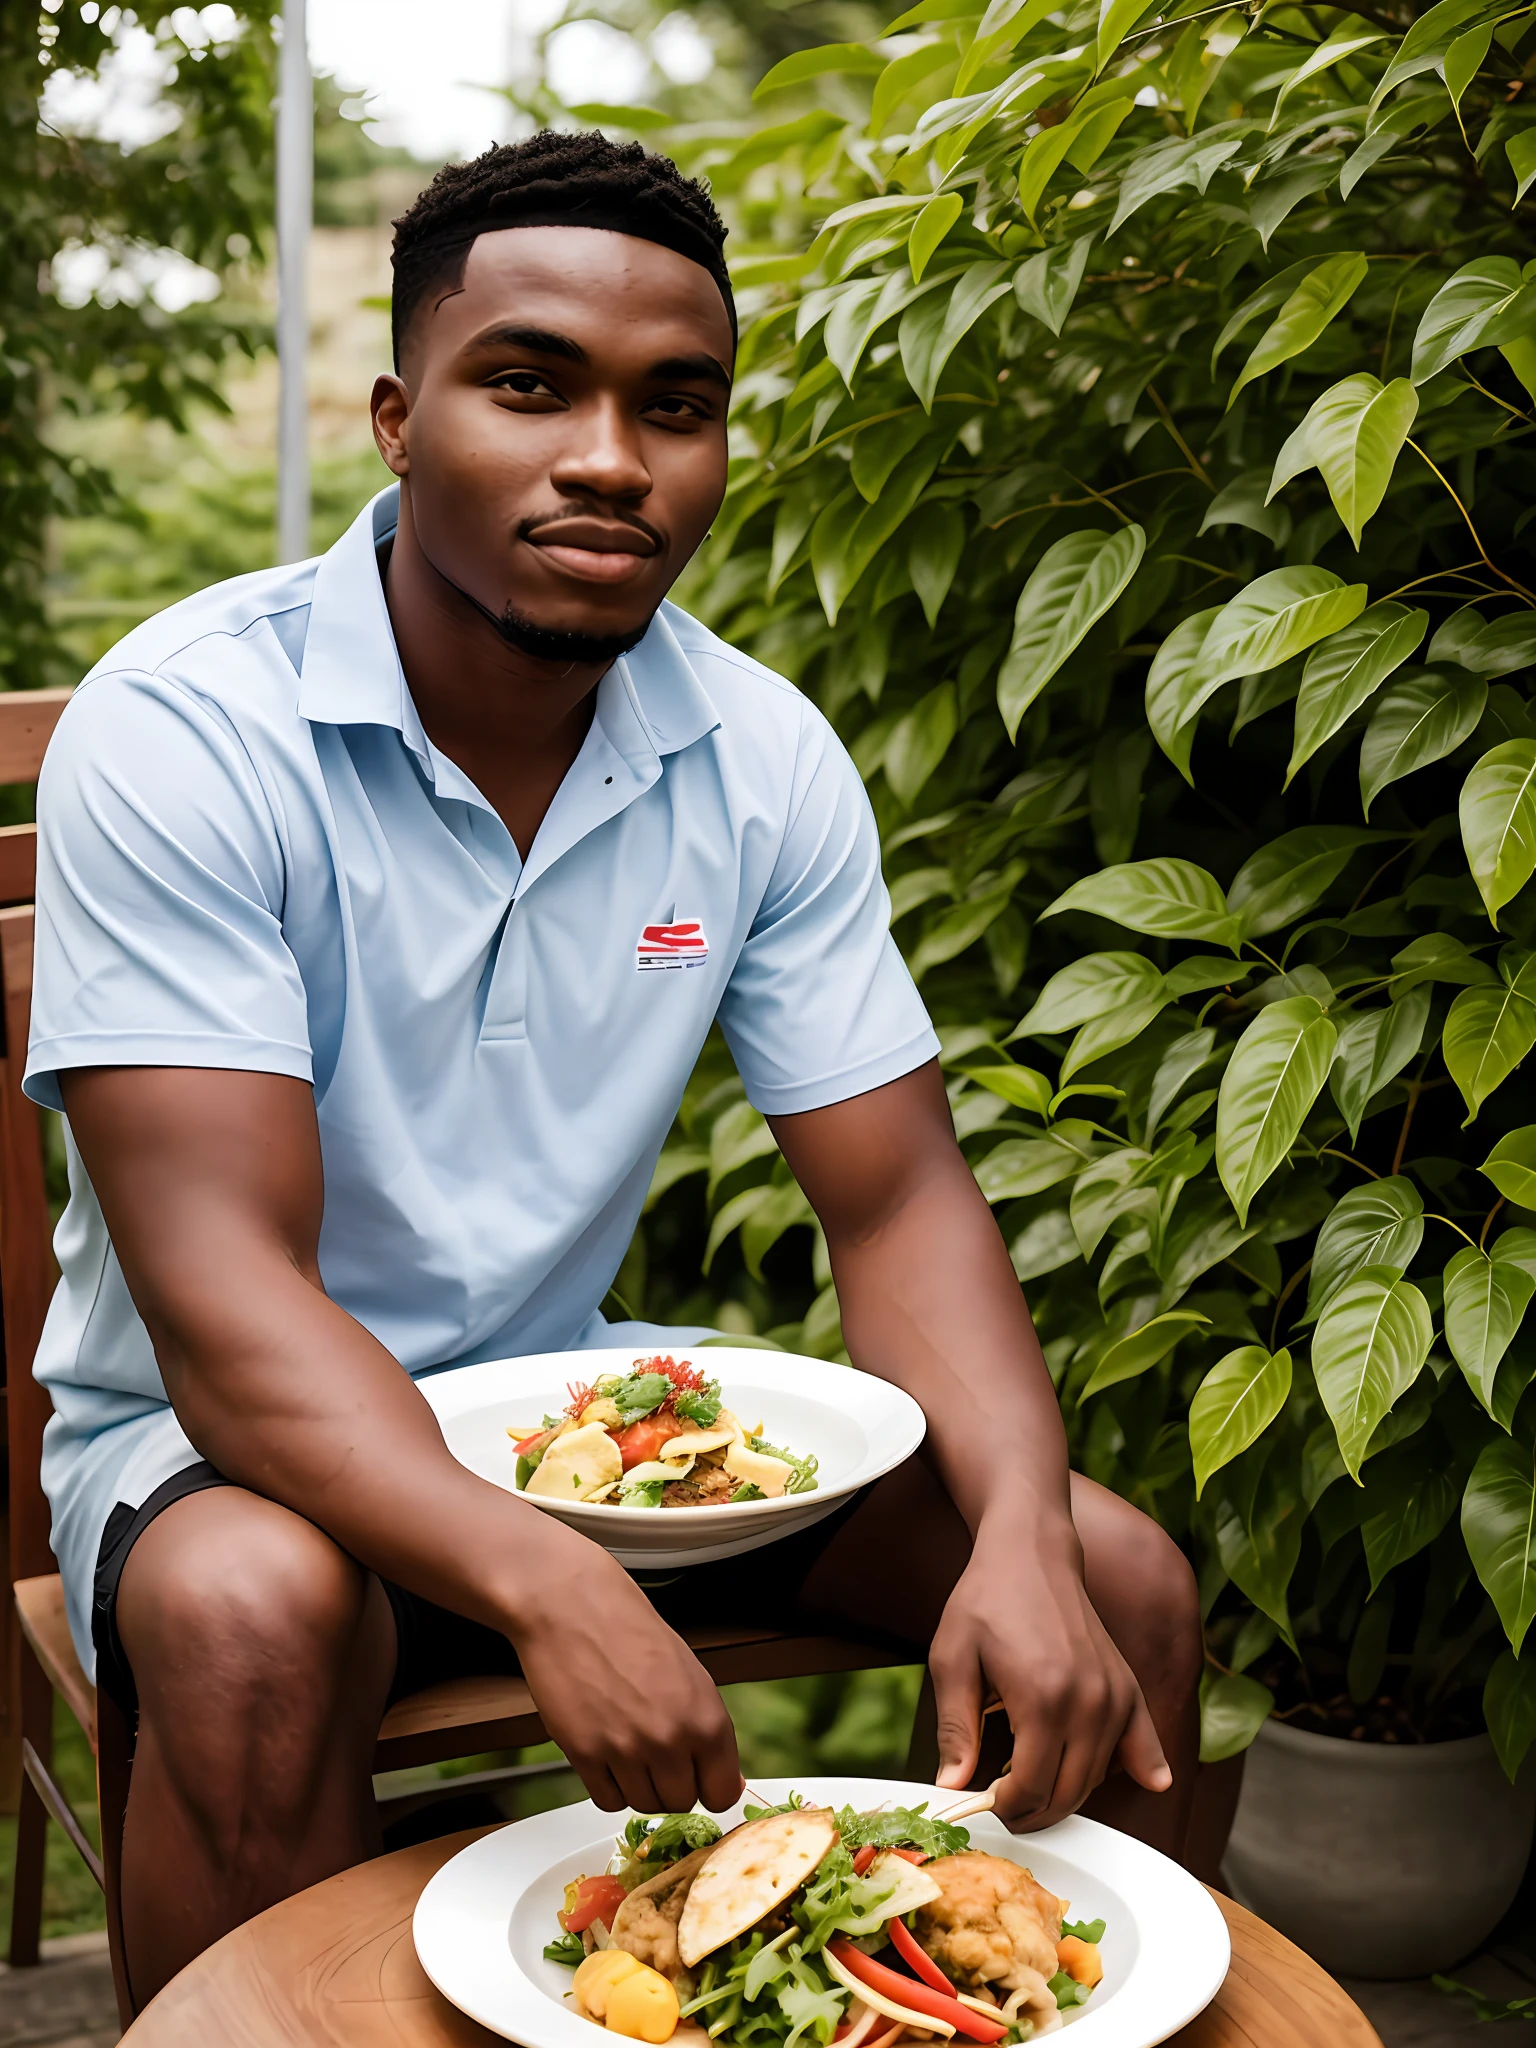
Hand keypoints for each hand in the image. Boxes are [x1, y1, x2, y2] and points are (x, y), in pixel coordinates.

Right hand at [509, 1552, 744, 1815]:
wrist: (574, 1607)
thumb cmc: (631, 1631)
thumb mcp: (691, 1675)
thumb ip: (708, 1731)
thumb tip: (726, 1781)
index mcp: (706, 1719)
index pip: (722, 1794)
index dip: (710, 1788)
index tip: (698, 1780)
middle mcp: (671, 1740)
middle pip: (680, 1804)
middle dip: (671, 1784)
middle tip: (658, 1754)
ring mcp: (627, 1751)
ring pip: (643, 1805)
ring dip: (639, 1784)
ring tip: (629, 1744)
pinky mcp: (585, 1755)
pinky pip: (607, 1800)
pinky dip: (608, 1785)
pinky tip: (607, 1752)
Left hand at [929, 1515, 1169, 1829]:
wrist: (1030, 1551)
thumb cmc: (985, 1600)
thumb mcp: (952, 1659)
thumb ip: (955, 1728)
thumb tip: (951, 1786)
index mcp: (1041, 1698)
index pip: (1031, 1787)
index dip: (1005, 1807)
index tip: (984, 1803)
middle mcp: (1088, 1702)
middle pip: (1068, 1791)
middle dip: (1034, 1812)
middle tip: (1004, 1808)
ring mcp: (1114, 1695)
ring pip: (1097, 1776)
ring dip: (1067, 1793)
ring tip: (1032, 1784)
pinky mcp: (1128, 1685)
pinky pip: (1143, 1742)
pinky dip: (1145, 1766)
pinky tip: (1151, 1782)